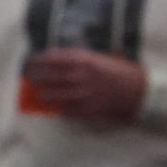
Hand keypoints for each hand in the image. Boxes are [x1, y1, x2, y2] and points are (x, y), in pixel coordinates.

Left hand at [21, 49, 145, 125]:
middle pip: (49, 76)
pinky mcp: (86, 109)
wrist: (137, 91)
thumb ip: (84, 57)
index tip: (32, 61)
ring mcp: (82, 94)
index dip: (39, 60)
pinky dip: (58, 108)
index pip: (53, 58)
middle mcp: (80, 76)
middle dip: (36, 76)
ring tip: (38, 93)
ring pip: (54, 95)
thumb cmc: (122, 71)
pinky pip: (65, 109)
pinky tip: (54, 106)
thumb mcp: (103, 56)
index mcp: (84, 60)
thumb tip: (64, 57)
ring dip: (43, 94)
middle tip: (29, 77)